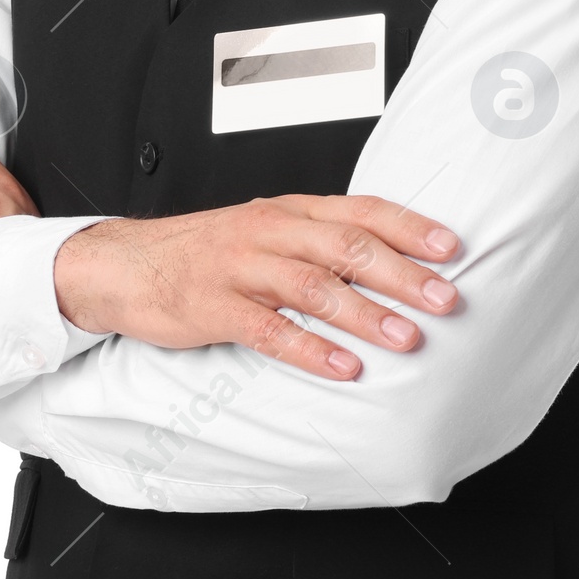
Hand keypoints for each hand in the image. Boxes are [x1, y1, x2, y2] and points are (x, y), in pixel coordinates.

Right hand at [53, 194, 459, 381]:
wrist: (126, 262)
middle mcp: (270, 230)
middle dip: (402, 274)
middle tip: (446, 299)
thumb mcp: (266, 231)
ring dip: (366, 313)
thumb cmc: (206, 250)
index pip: (360, 209)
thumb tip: (390, 263)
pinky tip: (344, 368)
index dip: (409, 227)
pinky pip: (269, 329)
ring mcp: (241, 267)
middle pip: (346, 246)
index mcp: (289, 209)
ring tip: (407, 338)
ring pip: (313, 286)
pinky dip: (311, 349)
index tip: (452, 248)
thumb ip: (319, 241)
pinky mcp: (214, 306)